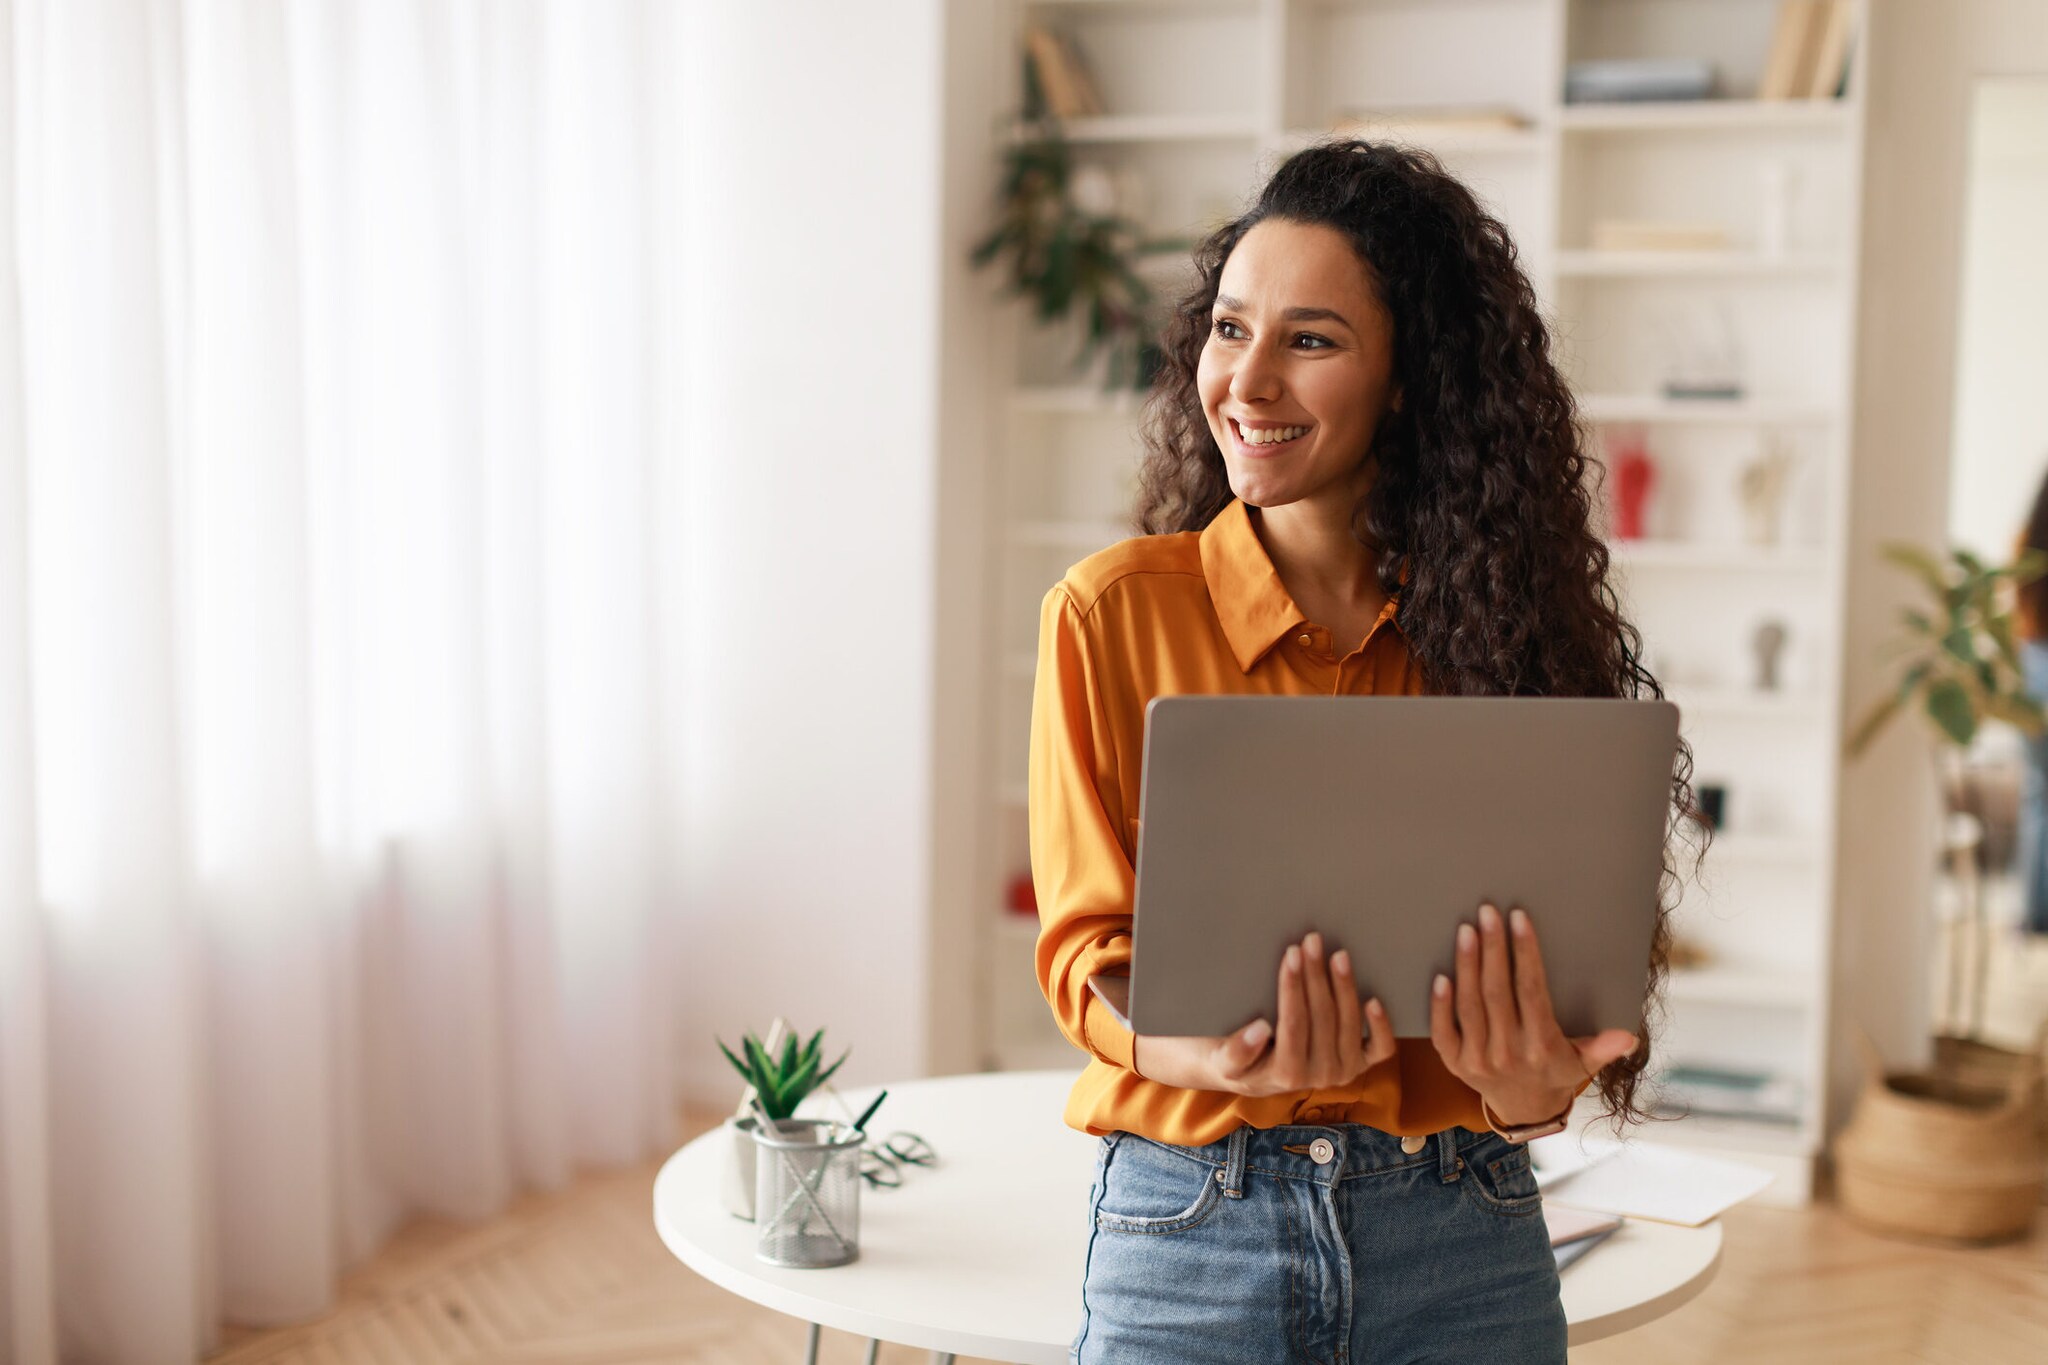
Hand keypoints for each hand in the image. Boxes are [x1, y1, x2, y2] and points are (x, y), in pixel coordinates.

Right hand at [1133, 931, 1396, 1095]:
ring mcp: (1343, 1071)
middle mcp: (1320, 1077)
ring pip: (1350, 1025)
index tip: (1291, 954)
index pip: (1293, 1024)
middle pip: (1323, 1019)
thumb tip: (1260, 1029)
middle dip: (1316, 975)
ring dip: (1344, 987)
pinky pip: (1381, 1049)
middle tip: (1312, 942)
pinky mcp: (1359, 1065)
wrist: (1253, 1076)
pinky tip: (1373, 999)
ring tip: (1337, 955)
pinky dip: (1381, 1025)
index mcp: (1287, 1075)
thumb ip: (1236, 1051)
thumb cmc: (1235, 1061)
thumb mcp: (1224, 1061)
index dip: (1293, 987)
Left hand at [1429, 903, 1639, 1124]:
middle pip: (1497, 993)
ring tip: (1466, 930)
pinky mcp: (1455, 1064)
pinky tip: (1440, 975)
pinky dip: (1439, 1004)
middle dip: (1492, 949)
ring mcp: (1478, 1060)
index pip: (1531, 992)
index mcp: (1542, 1047)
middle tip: (1487, 912)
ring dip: (1466, 965)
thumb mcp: (1585, 1063)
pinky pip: (1442, 1031)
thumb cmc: (1557, 1073)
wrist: (1526, 1112)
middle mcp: (1508, 1053)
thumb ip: (1604, 1048)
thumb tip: (1629, 1036)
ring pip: (1470, 1006)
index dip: (1525, 953)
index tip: (1519, 919)